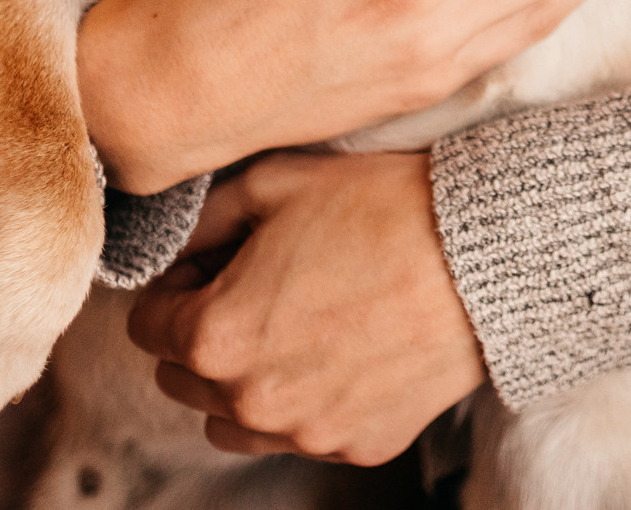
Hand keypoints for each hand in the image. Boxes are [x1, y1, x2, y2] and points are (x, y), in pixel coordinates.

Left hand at [128, 150, 479, 465]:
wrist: (483, 254)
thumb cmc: (380, 209)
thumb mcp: (273, 184)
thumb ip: (201, 220)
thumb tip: (175, 248)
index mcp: (216, 337)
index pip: (146, 325)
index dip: (176, 285)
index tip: (213, 264)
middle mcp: (253, 401)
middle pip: (184, 378)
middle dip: (205, 332)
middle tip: (258, 286)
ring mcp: (307, 433)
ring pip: (233, 421)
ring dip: (246, 379)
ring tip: (297, 324)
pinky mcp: (358, 446)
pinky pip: (303, 432)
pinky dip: (309, 399)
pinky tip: (346, 347)